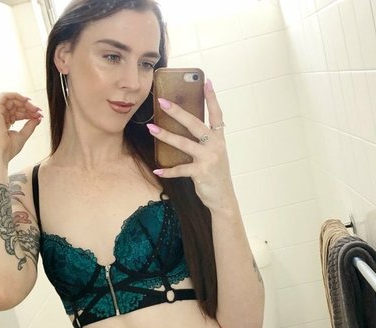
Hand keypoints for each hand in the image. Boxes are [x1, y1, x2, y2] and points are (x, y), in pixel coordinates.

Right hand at [0, 92, 42, 163]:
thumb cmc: (8, 149)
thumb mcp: (23, 135)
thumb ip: (30, 126)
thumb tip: (38, 118)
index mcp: (5, 123)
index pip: (18, 113)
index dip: (30, 112)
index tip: (40, 115)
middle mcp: (0, 116)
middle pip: (16, 105)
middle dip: (29, 107)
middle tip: (39, 111)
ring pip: (12, 100)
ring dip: (25, 102)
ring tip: (34, 108)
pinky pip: (4, 96)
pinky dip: (16, 95)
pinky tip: (26, 100)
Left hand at [147, 79, 233, 210]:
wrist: (223, 198)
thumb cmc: (215, 175)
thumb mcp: (214, 155)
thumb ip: (205, 142)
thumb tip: (185, 130)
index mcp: (218, 139)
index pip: (217, 114)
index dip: (212, 98)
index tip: (207, 81)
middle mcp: (215, 145)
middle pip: (195, 124)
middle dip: (177, 112)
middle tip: (162, 102)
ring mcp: (209, 158)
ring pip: (184, 143)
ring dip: (165, 136)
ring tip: (151, 129)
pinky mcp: (201, 172)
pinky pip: (180, 169)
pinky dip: (168, 170)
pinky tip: (158, 169)